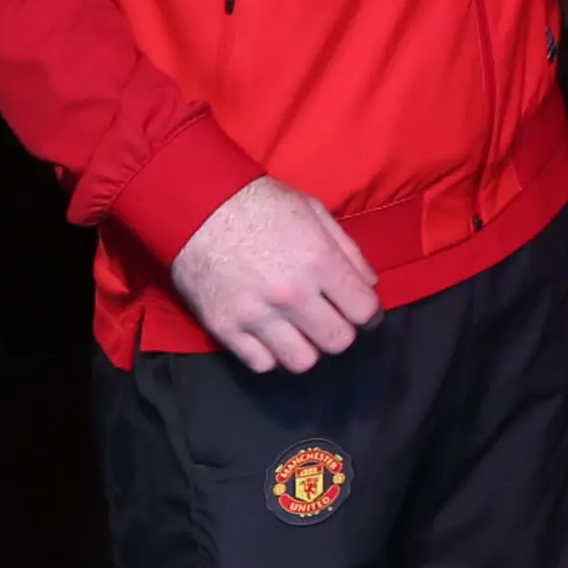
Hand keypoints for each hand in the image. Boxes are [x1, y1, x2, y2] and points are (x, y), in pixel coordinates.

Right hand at [170, 175, 380, 372]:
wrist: (197, 206)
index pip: (363, 310)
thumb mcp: (313, 210)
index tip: (362, 311)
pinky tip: (271, 335)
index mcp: (318, 260)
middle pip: (338, 341)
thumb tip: (370, 285)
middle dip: (340, 330)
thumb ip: (347, 250)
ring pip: (302, 361)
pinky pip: (262, 364)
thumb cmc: (261, 203)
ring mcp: (257, 316)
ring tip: (300, 330)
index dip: (369, 313)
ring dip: (307, 347)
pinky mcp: (225, 329)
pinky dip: (271, 354)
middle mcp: (292, 294)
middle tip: (330, 318)